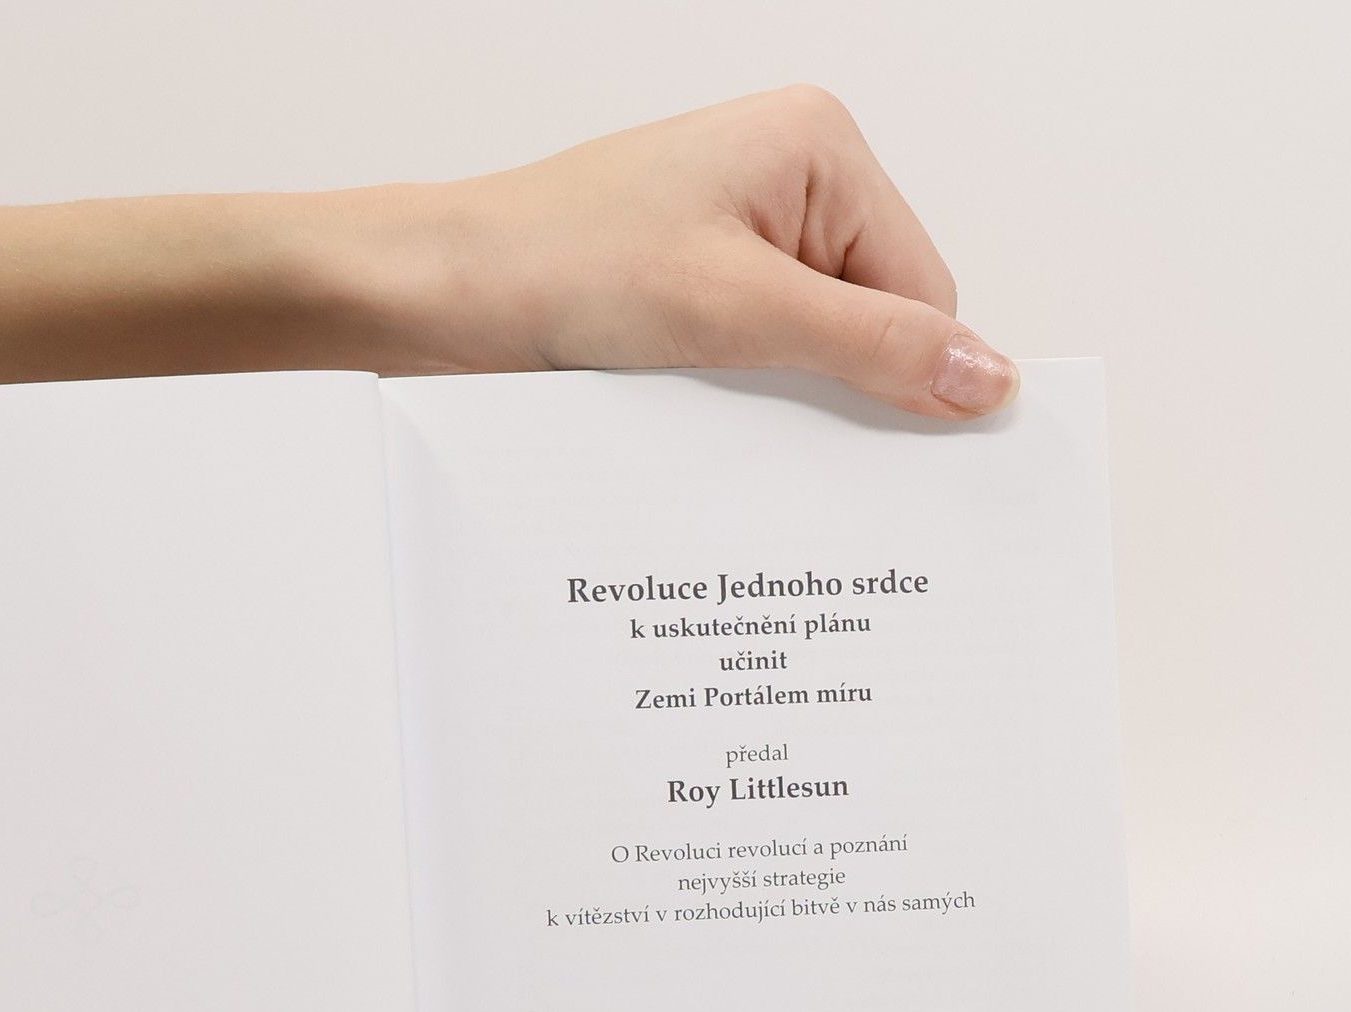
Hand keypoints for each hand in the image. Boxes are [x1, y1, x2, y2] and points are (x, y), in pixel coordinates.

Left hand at [378, 86, 1013, 418]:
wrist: (431, 295)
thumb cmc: (557, 267)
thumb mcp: (733, 311)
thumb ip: (867, 345)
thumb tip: (986, 380)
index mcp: (817, 150)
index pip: (923, 289)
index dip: (906, 374)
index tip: (890, 456)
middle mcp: (785, 184)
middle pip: (871, 322)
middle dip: (836, 389)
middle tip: (791, 446)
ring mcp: (733, 240)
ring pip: (809, 351)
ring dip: (779, 402)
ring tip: (721, 420)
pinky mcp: (688, 292)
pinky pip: (753, 362)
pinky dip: (737, 404)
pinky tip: (700, 422)